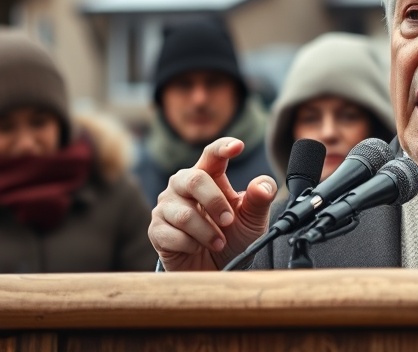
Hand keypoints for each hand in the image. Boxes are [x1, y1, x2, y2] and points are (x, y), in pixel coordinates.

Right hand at [148, 138, 276, 270]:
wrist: (215, 270)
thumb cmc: (233, 237)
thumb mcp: (252, 219)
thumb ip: (259, 199)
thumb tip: (261, 185)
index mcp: (208, 176)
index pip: (212, 154)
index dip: (223, 147)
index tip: (238, 146)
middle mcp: (183, 186)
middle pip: (195, 179)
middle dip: (215, 202)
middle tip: (229, 221)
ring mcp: (167, 207)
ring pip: (185, 214)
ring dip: (208, 233)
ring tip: (219, 243)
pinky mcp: (156, 229)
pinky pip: (173, 235)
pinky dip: (192, 246)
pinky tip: (197, 248)